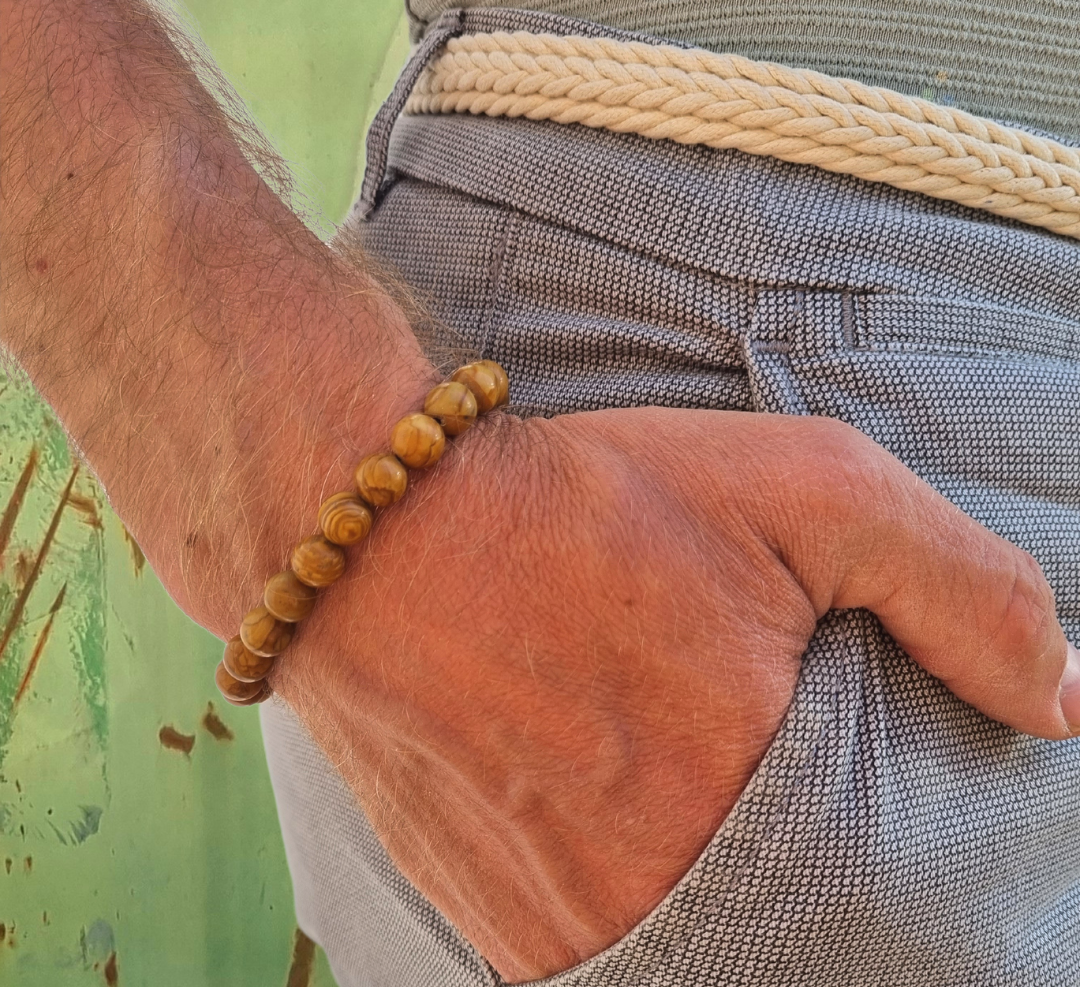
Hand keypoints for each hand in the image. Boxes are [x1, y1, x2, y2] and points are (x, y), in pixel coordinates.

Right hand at [271, 406, 1079, 980]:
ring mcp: (564, 932)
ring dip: (708, 886)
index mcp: (756, 807)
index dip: (887, 853)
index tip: (844, 791)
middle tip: (742, 772)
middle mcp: (658, 899)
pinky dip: (635, 898)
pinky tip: (608, 810)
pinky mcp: (496, 929)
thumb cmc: (591, 502)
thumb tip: (1060, 703)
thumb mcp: (807, 489)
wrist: (381, 536)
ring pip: (692, 949)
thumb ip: (961, 590)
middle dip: (794, 866)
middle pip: (789, 932)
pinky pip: (607, 952)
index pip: (891, 903)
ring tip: (666, 783)